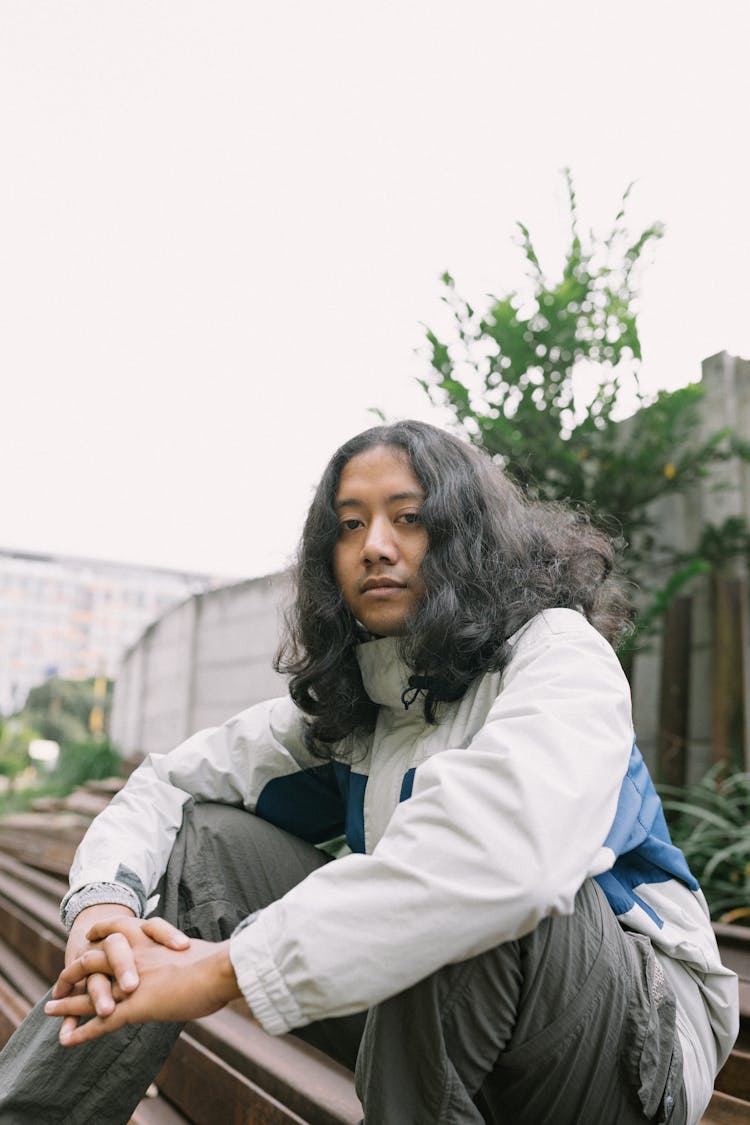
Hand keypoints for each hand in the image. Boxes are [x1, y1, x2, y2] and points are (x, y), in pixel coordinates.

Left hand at [45, 917, 240, 1046]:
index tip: (90, 937)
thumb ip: (184, 956)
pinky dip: (81, 1032)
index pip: (115, 928)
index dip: (100, 933)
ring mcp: (132, 982)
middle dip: (73, 971)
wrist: (219, 969)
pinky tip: (67, 1041)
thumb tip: (197, 959)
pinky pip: (100, 1022)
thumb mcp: (196, 951)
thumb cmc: (218, 962)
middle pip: (92, 959)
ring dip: (68, 1004)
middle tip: (61, 983)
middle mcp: (134, 957)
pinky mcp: (134, 1007)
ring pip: (89, 992)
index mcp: (149, 938)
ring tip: (50, 1010)